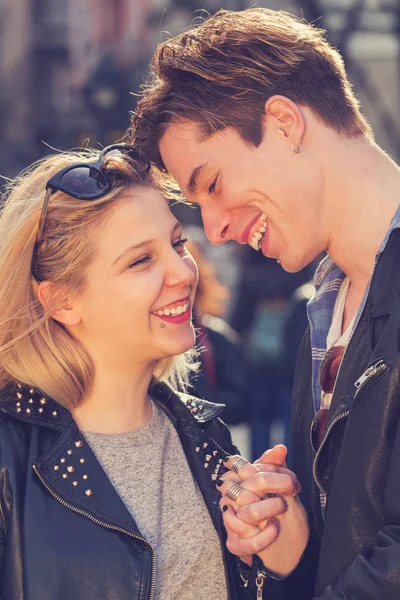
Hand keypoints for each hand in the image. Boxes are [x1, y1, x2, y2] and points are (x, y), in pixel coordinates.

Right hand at [218, 446, 308, 575]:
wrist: (284, 551)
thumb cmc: (278, 514)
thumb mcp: (280, 489)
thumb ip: (275, 467)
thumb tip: (280, 447)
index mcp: (237, 483)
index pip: (244, 467)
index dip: (270, 471)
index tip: (292, 480)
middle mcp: (229, 501)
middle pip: (246, 487)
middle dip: (272, 485)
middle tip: (291, 490)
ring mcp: (230, 523)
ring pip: (245, 512)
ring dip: (268, 508)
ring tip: (283, 507)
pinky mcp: (235, 544)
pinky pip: (247, 540)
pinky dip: (264, 536)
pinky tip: (275, 530)